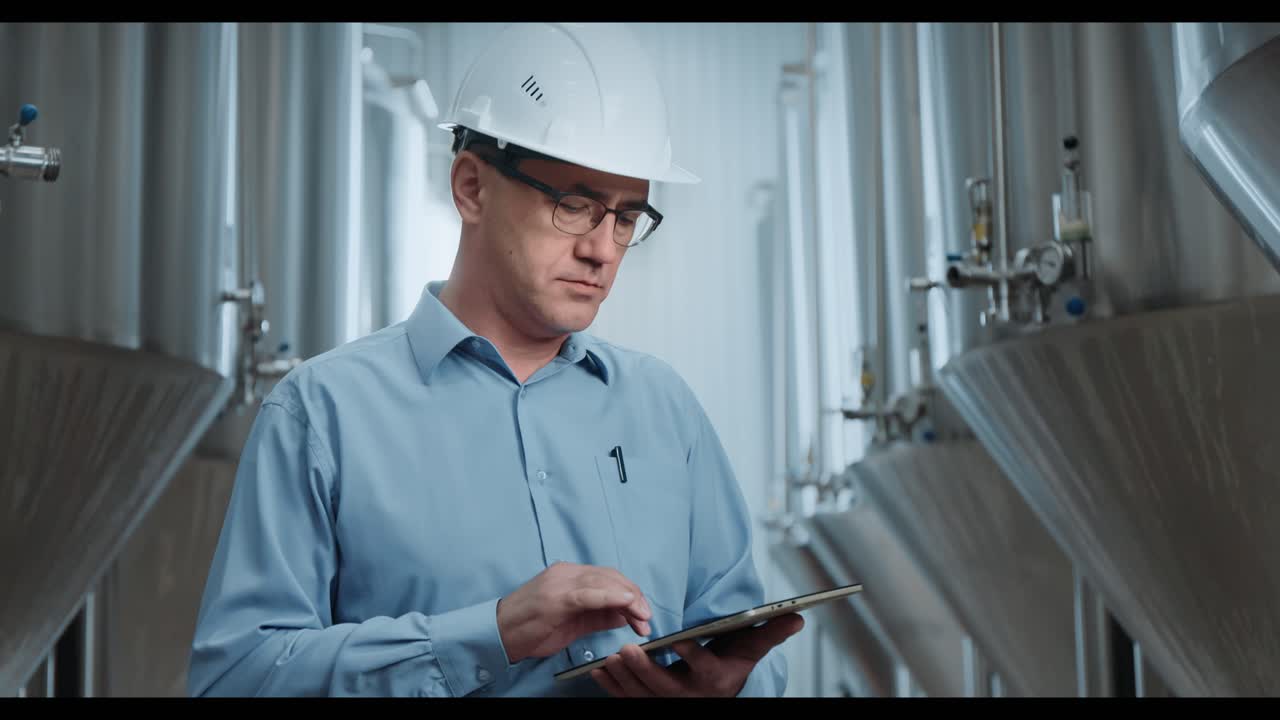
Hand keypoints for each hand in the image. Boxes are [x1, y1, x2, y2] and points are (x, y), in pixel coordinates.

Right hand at [496, 561, 652, 663]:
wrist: (497, 633)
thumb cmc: (531, 629)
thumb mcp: (572, 622)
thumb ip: (598, 615)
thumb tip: (625, 616)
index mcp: (569, 576)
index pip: (609, 577)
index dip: (631, 593)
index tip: (644, 614)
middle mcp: (566, 573)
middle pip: (611, 577)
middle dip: (635, 596)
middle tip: (647, 618)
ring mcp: (560, 583)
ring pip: (604, 581)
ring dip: (629, 599)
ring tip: (642, 617)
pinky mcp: (555, 597)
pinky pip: (588, 593)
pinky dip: (610, 596)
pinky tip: (626, 603)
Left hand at [590, 613, 804, 696]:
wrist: (719, 690)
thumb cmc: (732, 664)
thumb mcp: (751, 649)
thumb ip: (770, 632)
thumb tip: (798, 616)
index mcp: (715, 679)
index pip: (703, 667)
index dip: (691, 656)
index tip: (678, 641)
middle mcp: (690, 696)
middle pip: (664, 686)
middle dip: (645, 669)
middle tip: (627, 650)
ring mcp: (668, 702)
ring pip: (642, 694)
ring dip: (624, 678)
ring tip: (611, 658)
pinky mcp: (651, 703)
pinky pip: (629, 699)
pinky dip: (612, 688)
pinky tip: (599, 672)